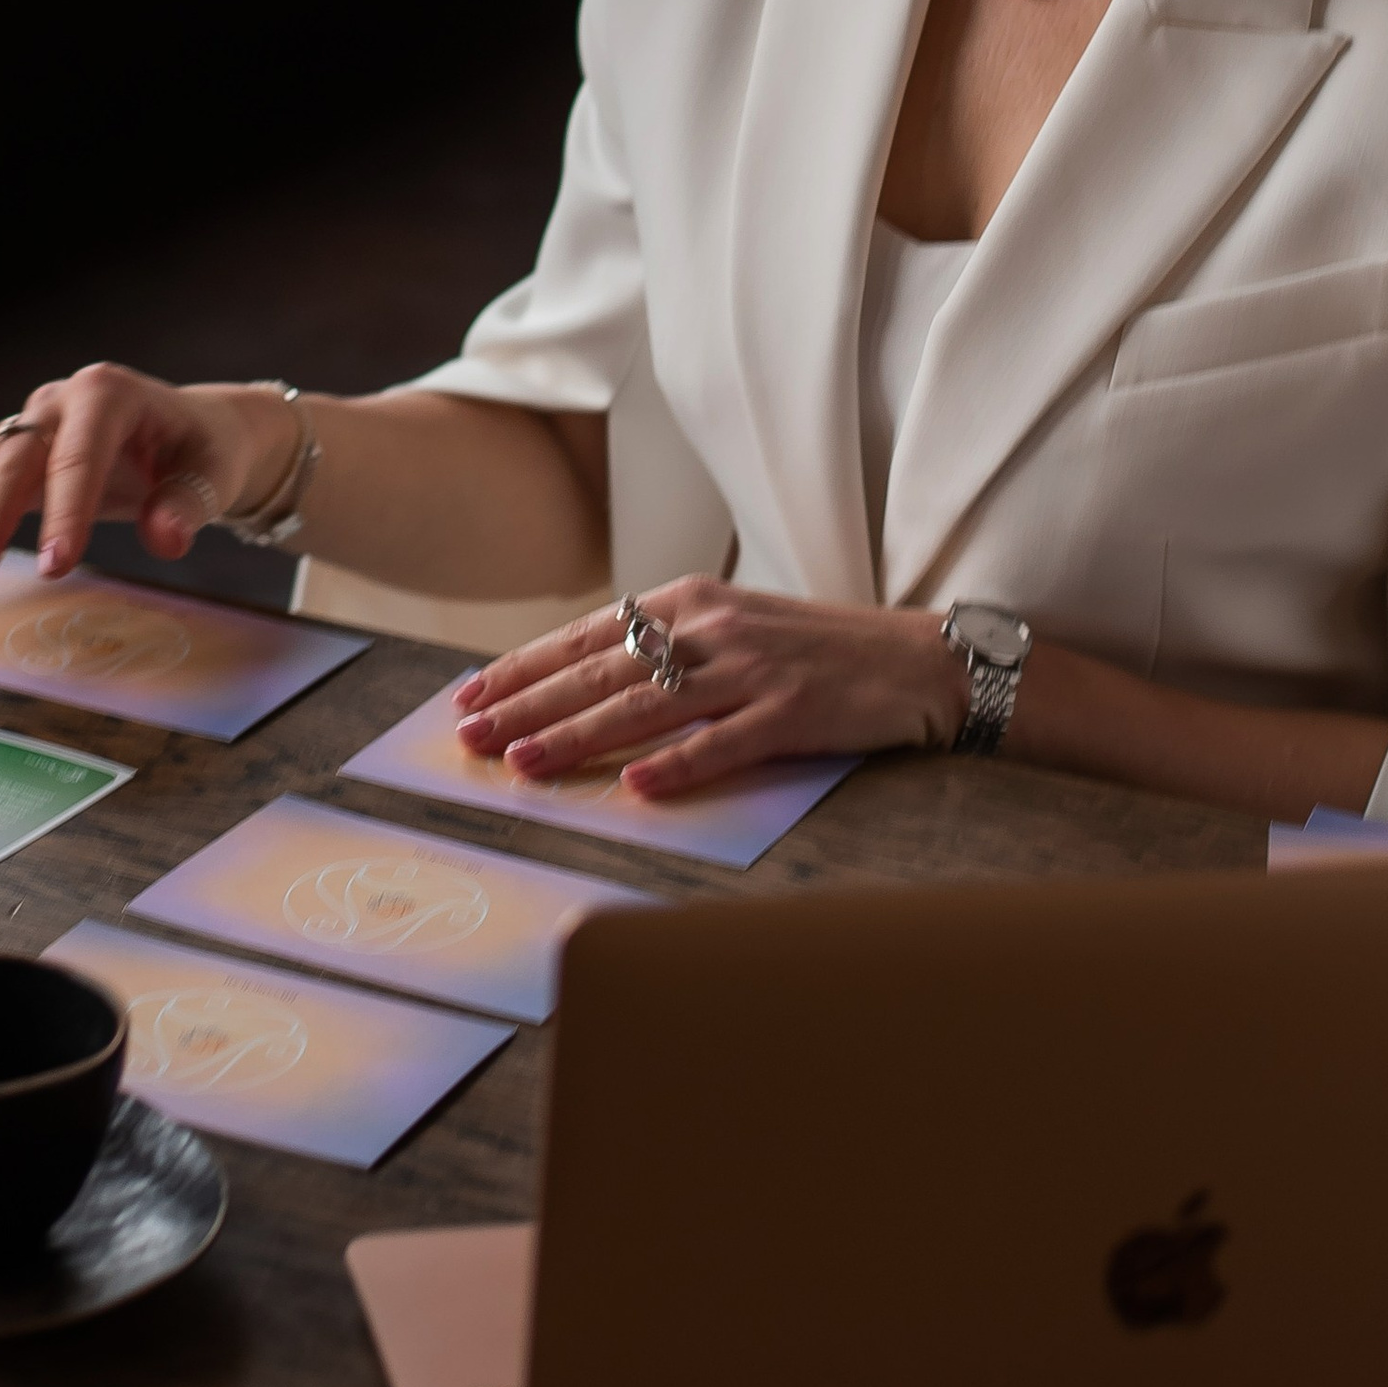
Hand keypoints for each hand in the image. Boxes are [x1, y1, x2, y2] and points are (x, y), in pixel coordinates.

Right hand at [0, 367, 288, 588]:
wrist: (195, 431)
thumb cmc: (206, 450)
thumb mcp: (213, 472)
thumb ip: (189, 504)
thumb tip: (168, 541)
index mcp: (108, 393)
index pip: (79, 457)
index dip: (66, 513)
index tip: (55, 568)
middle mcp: (58, 403)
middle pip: (13, 463)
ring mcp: (31, 428)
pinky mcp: (18, 457)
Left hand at [451, 581, 969, 797]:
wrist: (918, 660)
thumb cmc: (816, 650)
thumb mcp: (732, 628)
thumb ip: (666, 648)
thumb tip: (583, 684)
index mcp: (691, 598)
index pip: (587, 634)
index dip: (523, 666)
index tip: (469, 695)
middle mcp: (713, 626)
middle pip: (601, 670)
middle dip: (527, 705)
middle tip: (470, 737)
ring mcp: (752, 669)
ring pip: (646, 706)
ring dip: (577, 736)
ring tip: (523, 764)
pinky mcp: (793, 712)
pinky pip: (723, 744)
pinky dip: (676, 767)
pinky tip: (634, 788)